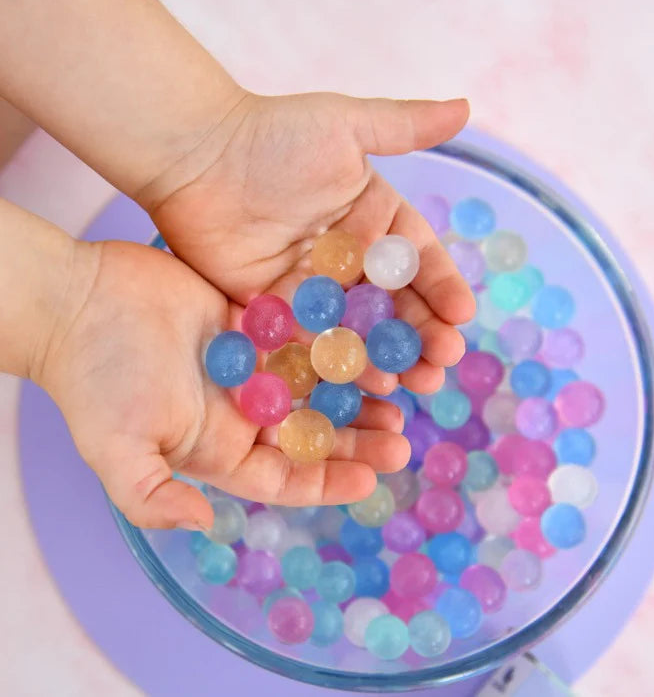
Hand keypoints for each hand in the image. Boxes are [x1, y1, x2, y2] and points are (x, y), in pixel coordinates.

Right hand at [37, 241, 407, 528]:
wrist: (76, 302)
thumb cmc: (94, 379)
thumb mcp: (118, 450)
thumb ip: (155, 497)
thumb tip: (205, 527)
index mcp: (219, 447)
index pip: (284, 476)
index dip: (327, 481)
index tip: (370, 479)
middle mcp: (242, 409)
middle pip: (312, 431)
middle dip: (355, 438)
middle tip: (400, 438)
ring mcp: (250, 363)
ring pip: (316, 384)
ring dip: (355, 391)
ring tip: (398, 396)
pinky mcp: (251, 320)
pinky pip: (302, 334)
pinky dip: (334, 341)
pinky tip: (369, 342)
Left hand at [139, 92, 475, 394]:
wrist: (198, 156)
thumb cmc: (274, 136)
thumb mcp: (347, 125)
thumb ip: (406, 126)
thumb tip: (466, 107)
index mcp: (373, 219)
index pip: (418, 260)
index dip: (442, 287)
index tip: (462, 315)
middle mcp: (349, 258)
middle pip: (394, 304)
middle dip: (423, 332)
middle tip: (444, 360)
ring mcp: (314, 288)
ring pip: (360, 330)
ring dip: (391, 357)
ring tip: (418, 384)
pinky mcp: (278, 310)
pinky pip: (313, 341)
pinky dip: (339, 362)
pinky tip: (366, 383)